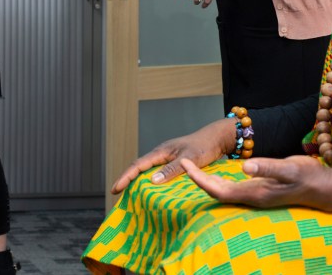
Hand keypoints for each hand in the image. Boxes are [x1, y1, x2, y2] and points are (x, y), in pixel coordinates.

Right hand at [111, 119, 233, 193]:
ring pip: (147, 169)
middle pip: (138, 167)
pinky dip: (149, 179)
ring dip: (137, 179)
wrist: (216, 138)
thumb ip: (172, 169)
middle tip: (117, 193)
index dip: (125, 177)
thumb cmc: (204, 147)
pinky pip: (156, 170)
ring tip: (129, 193)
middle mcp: (161, 153)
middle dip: (126, 179)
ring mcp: (166, 156)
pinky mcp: (173, 161)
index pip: (138, 165)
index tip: (115, 189)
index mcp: (161, 151)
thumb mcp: (189, 159)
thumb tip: (152, 181)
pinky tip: (150, 188)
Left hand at [182, 155, 331, 211]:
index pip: (219, 190)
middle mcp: (252, 196)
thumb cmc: (309, 177)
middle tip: (184, 163)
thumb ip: (268, 168)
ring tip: (193, 168)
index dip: (200, 180)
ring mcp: (256, 194)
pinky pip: (234, 188)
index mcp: (255, 193)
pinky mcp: (261, 189)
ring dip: (208, 181)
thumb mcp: (290, 169)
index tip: (186, 166)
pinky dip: (221, 180)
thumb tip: (244, 167)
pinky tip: (217, 174)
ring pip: (225, 191)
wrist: (325, 187)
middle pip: (218, 192)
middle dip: (199, 179)